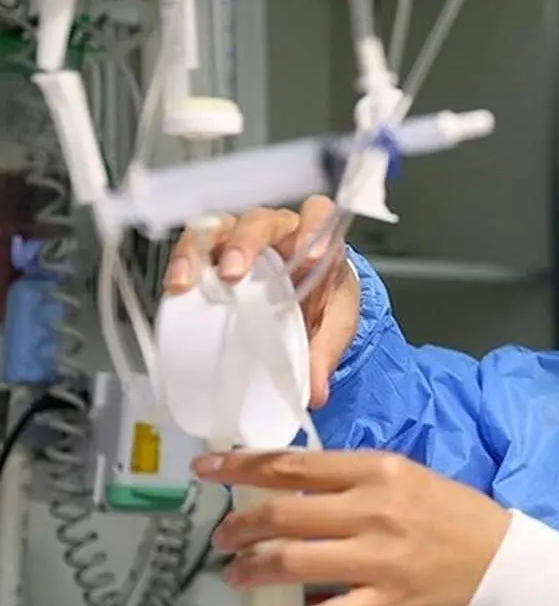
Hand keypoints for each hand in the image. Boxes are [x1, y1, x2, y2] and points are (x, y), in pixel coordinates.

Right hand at [163, 196, 356, 406]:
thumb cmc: (321, 300)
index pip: (318, 213)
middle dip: (245, 243)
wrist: (309, 305)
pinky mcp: (212, 255)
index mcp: (314, 239)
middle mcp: (277, 232)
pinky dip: (183, 263)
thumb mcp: (333, 324)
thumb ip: (326, 352)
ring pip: (220, 227)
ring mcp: (241, 240)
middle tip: (235, 272)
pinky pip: (193, 248)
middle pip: (259, 221)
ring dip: (204, 250)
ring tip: (194, 280)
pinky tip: (178, 286)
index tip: (310, 257)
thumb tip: (315, 392)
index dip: (314, 228)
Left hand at [192, 449, 511, 605]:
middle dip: (239, 525)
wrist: (500, 556)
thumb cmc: (450, 513)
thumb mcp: (402, 475)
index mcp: (377, 470)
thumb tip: (287, 489)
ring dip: (250, 568)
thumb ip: (348, 480)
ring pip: (292, 561)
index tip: (208, 467)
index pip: (293, 465)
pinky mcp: (386, 602)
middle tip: (224, 534)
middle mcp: (373, 510)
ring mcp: (378, 559)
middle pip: (283, 514)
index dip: (241, 467)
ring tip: (236, 572)